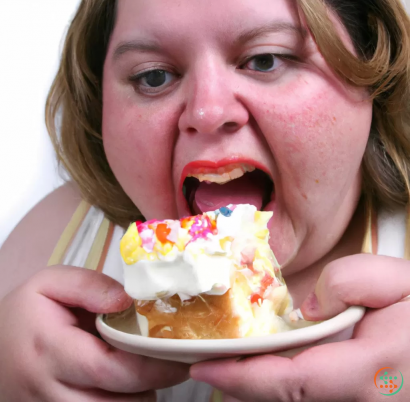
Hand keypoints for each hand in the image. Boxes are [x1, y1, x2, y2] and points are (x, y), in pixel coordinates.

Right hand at [0, 266, 188, 401]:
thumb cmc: (26, 312)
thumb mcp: (51, 283)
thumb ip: (91, 286)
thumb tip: (130, 302)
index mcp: (49, 351)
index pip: (110, 369)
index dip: (152, 365)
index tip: (180, 353)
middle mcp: (49, 393)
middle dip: (154, 385)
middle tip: (173, 361)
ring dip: (139, 398)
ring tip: (148, 369)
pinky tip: (127, 385)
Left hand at [191, 254, 409, 401]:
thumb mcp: (399, 280)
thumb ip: (351, 281)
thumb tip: (308, 308)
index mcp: (370, 371)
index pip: (290, 381)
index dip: (241, 376)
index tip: (203, 365)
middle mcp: (364, 401)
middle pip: (285, 400)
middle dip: (242, 385)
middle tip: (209, 362)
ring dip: (260, 387)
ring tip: (232, 365)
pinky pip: (314, 399)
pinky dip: (284, 388)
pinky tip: (272, 370)